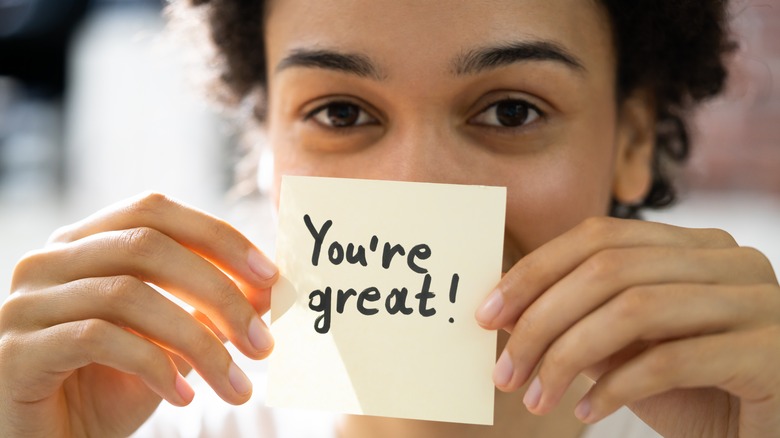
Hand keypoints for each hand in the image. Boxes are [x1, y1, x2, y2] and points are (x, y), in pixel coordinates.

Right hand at [0, 192, 277, 436]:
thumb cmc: (110, 389)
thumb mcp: (169, 342)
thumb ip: (206, 310)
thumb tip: (266, 291)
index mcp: (85, 244)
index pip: (155, 212)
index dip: (218, 237)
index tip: (270, 277)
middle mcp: (49, 261)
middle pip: (147, 246)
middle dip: (219, 292)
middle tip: (263, 342)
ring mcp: (26, 303)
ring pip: (129, 294)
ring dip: (198, 342)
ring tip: (235, 384)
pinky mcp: (17, 350)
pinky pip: (99, 339)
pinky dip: (154, 366)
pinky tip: (183, 399)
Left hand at [476, 217, 779, 436]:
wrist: (766, 435)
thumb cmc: (696, 393)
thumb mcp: (628, 351)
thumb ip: (579, 322)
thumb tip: (505, 311)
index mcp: (695, 246)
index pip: (598, 237)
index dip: (535, 272)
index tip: (488, 314)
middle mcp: (730, 260)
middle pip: (609, 269)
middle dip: (542, 320)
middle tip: (504, 370)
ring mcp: (758, 302)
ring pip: (634, 309)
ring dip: (568, 357)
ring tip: (534, 397)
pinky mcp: (771, 353)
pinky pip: (671, 361)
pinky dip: (615, 388)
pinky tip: (585, 414)